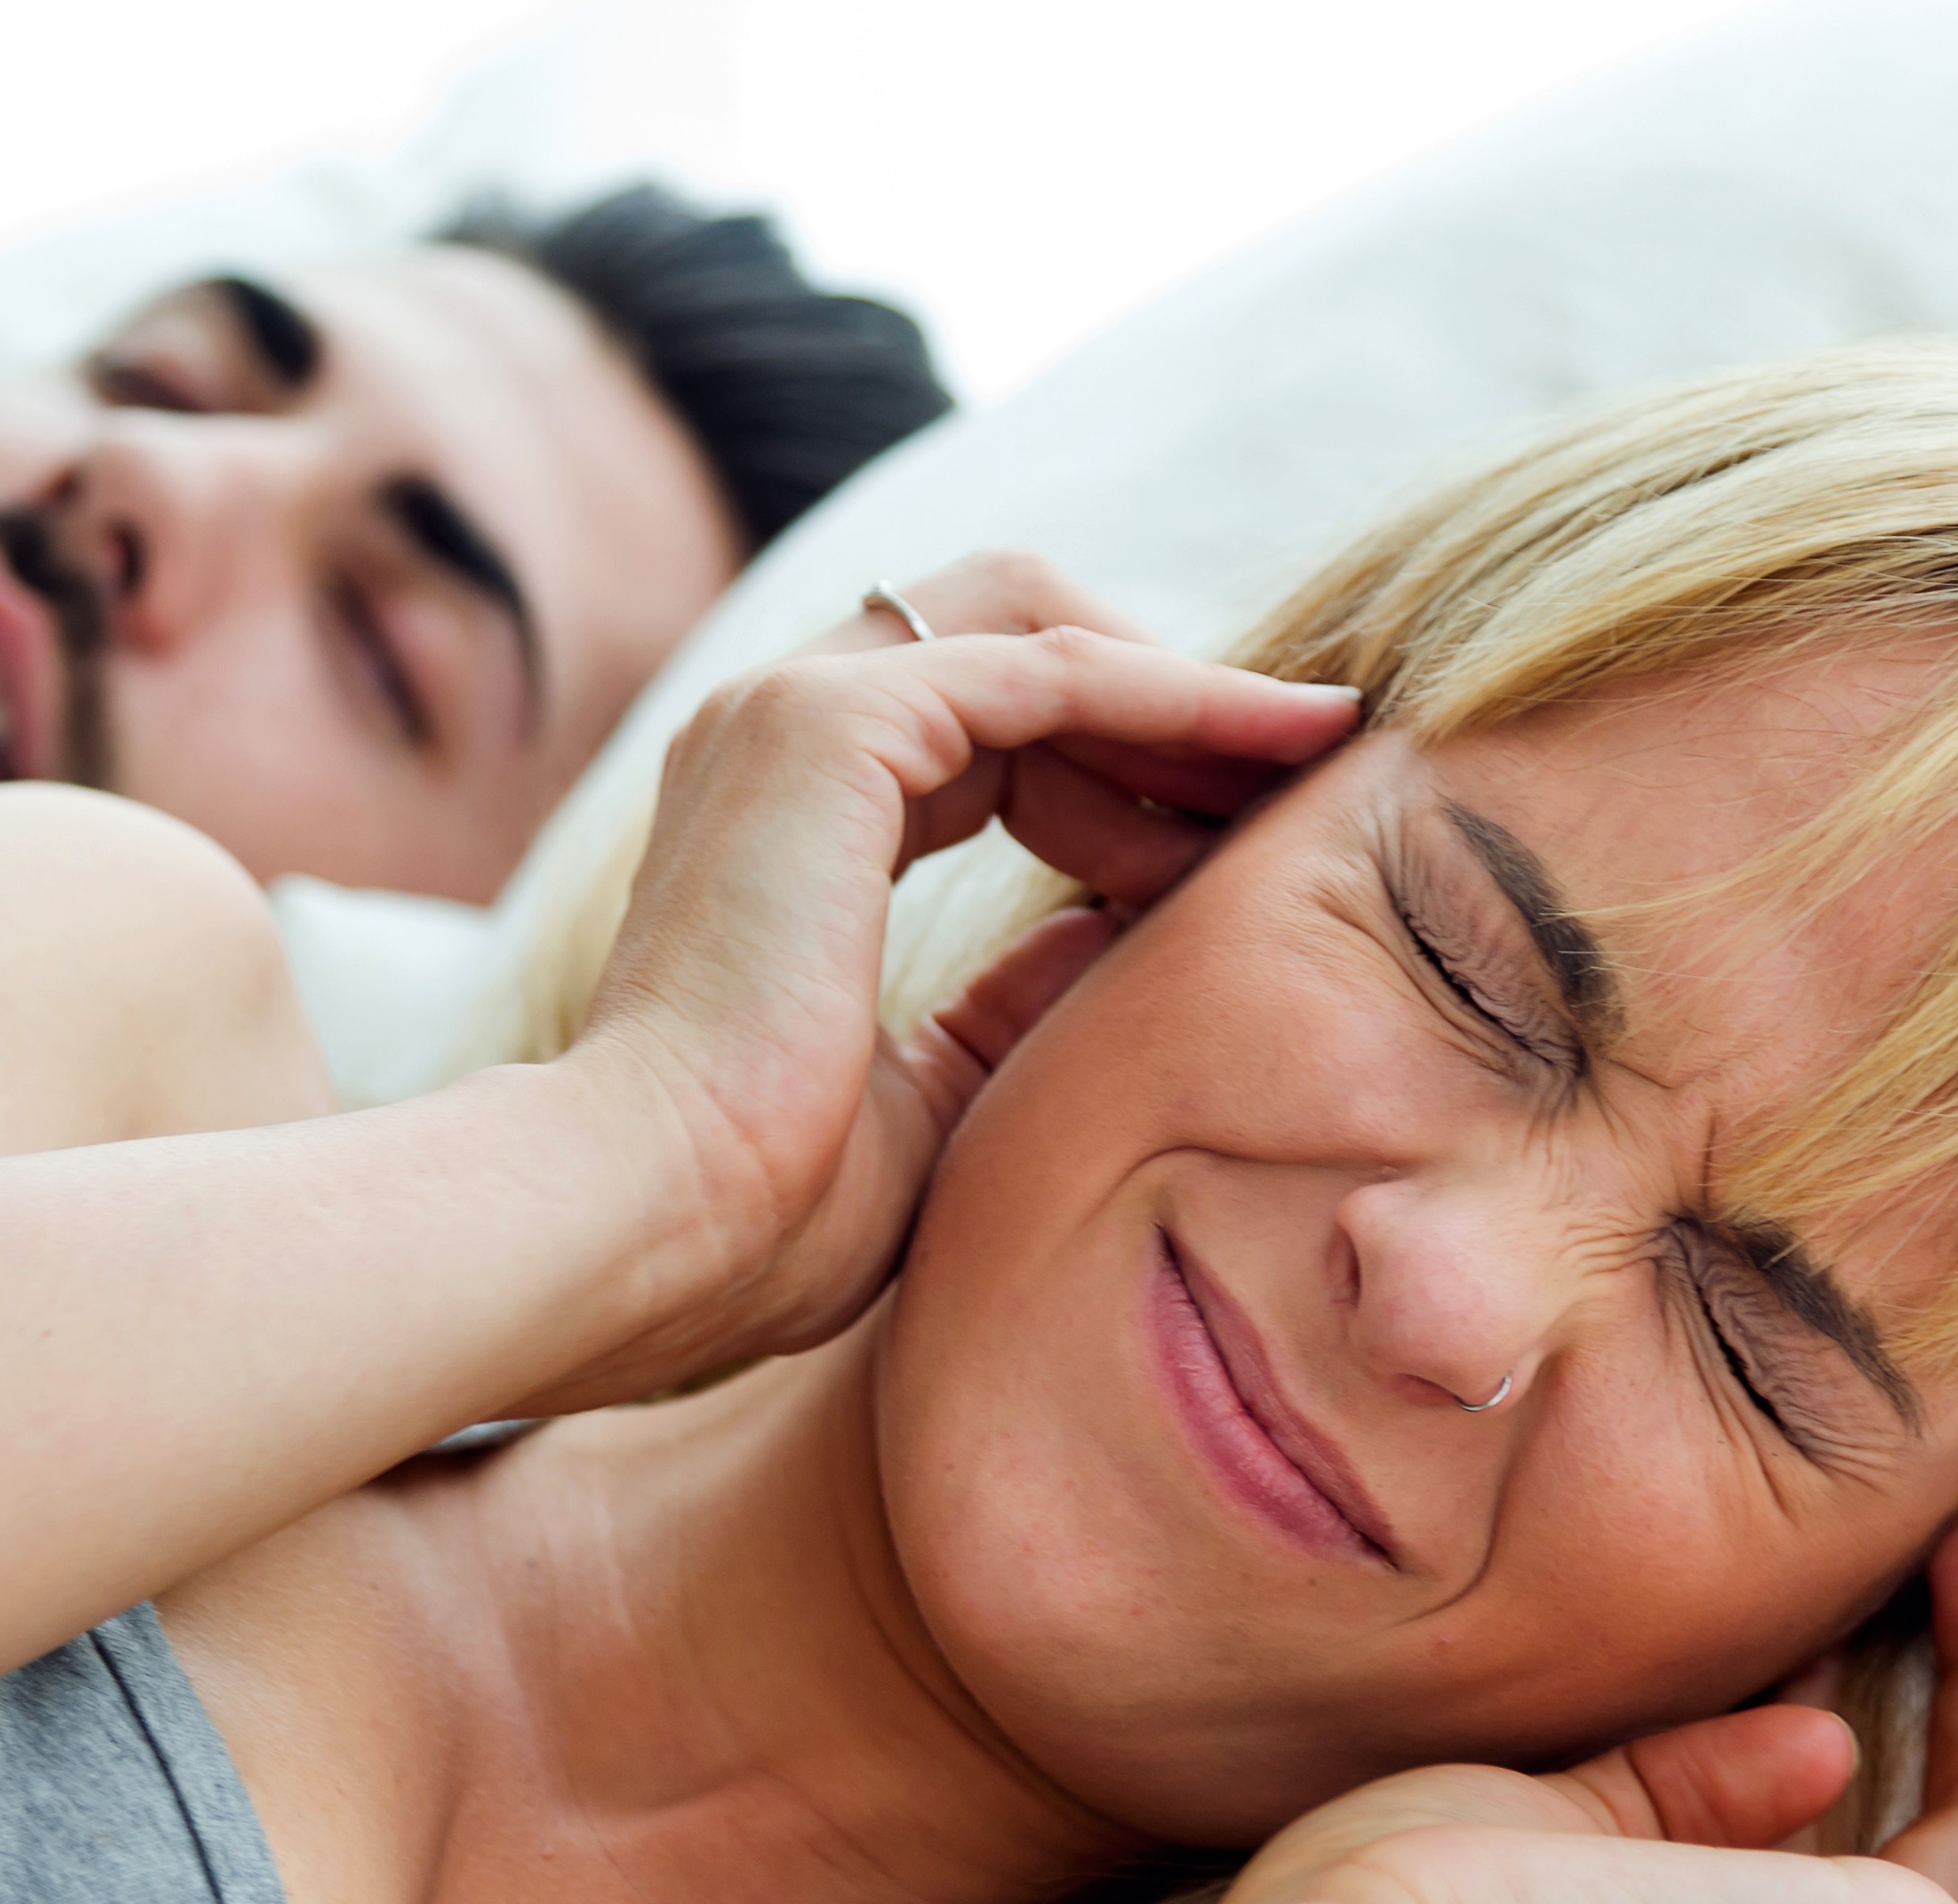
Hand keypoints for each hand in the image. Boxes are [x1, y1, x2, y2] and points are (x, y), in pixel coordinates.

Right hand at [536, 555, 1361, 1409]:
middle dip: (1165, 704)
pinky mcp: (827, 727)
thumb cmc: (756, 1214)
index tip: (1244, 843)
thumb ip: (1014, 1005)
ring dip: (1189, 686)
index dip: (1127, 772)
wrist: (639, 1227)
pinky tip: (1284, 743)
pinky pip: (1053, 668)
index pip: (986, 731)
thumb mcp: (935, 1096)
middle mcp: (770, 733)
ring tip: (1318, 752)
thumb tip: (1117, 940)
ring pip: (1042, 623)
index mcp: (778, 819)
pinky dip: (1178, 694)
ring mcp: (787, 711)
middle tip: (1299, 782)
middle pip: (1016, 638)